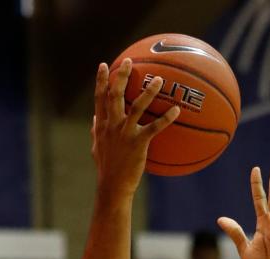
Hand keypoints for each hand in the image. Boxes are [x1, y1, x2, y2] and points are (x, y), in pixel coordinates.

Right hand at [91, 60, 179, 196]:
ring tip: (158, 79)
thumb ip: (95, 132)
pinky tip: (176, 110)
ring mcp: (124, 134)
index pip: (99, 98)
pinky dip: (166, 118)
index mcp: (102, 126)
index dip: (101, 81)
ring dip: (148, 91)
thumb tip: (93, 120)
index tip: (104, 65)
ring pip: (137, 106)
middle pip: (115, 95)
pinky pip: (154, 127)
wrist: (112, 188)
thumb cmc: (106, 170)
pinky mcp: (138, 144)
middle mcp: (112, 126)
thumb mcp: (96, 149)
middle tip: (129, 60)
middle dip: (121, 76)